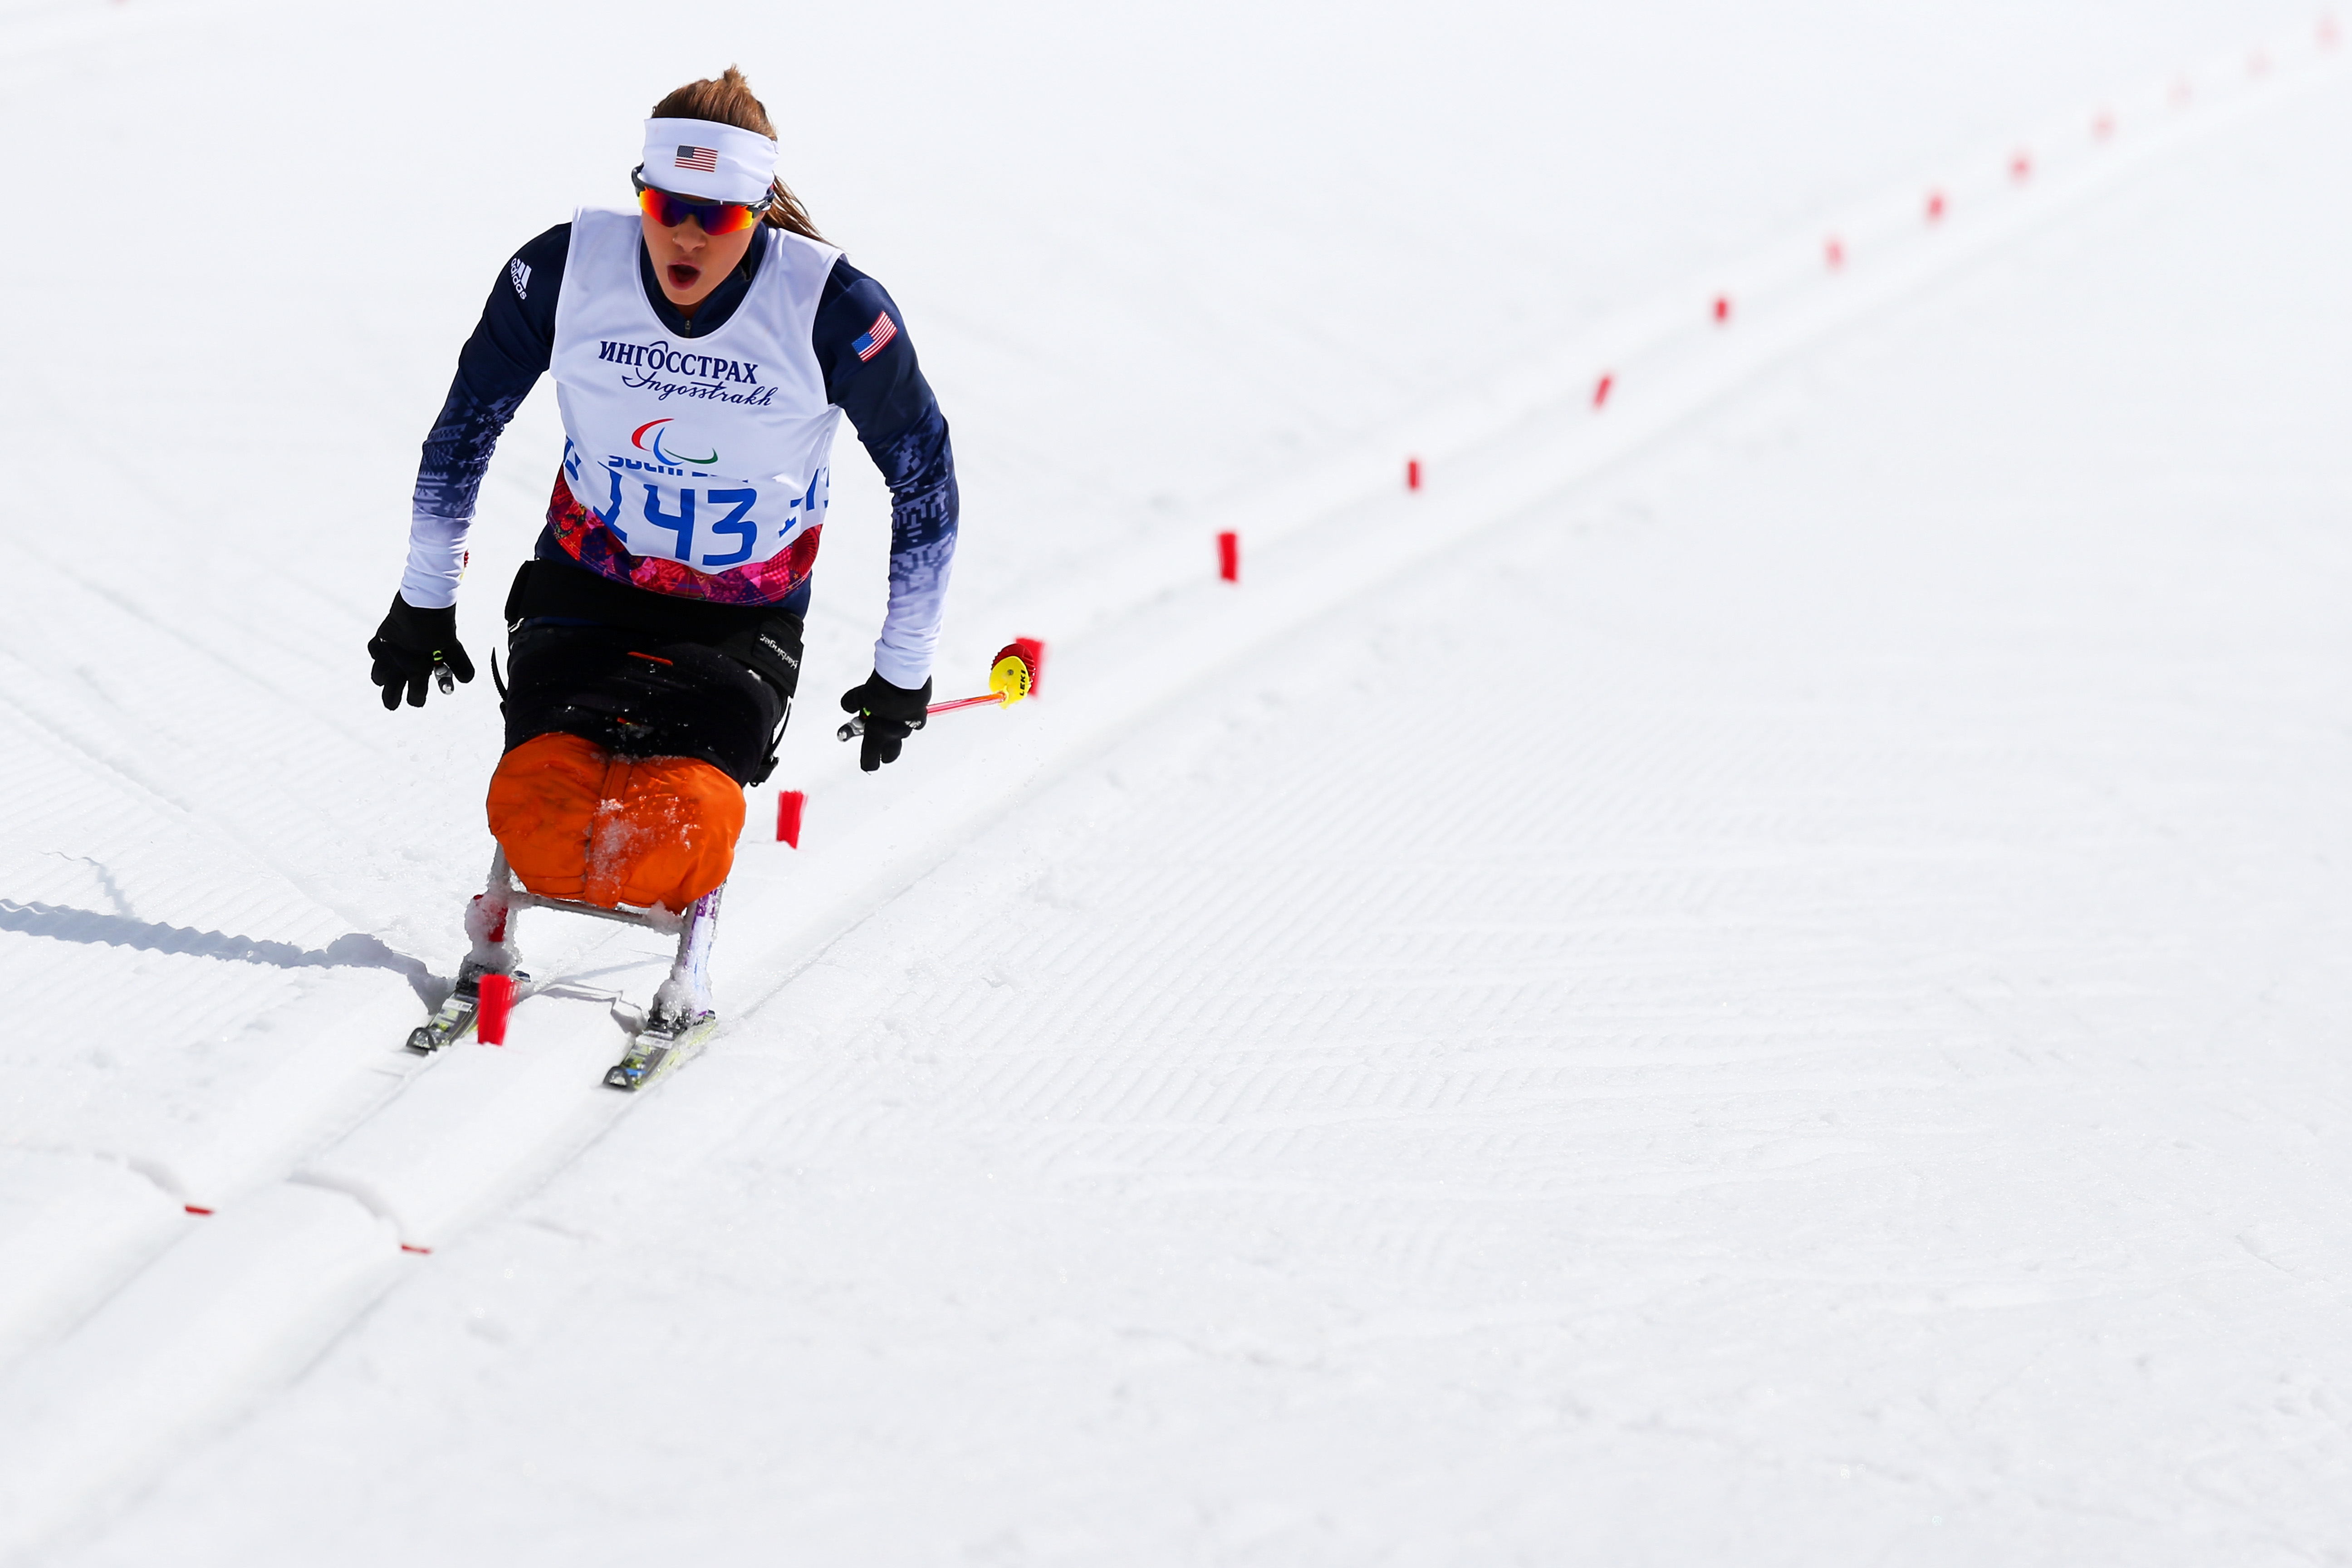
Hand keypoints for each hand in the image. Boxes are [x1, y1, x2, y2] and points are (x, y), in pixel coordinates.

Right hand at [367, 594, 475, 710]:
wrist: (423, 603)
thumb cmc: (440, 628)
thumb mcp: (454, 649)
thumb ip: (459, 666)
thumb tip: (465, 680)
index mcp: (417, 672)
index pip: (415, 698)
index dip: (418, 700)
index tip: (419, 698)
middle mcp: (398, 667)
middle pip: (389, 695)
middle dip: (392, 701)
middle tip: (394, 702)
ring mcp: (387, 653)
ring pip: (378, 676)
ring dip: (384, 679)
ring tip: (391, 676)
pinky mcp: (380, 638)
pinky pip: (374, 652)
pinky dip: (379, 655)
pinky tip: (387, 652)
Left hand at [837, 671, 931, 770]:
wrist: (905, 676)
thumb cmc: (881, 688)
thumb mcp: (860, 695)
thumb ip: (854, 703)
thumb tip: (848, 705)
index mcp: (876, 734)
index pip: (870, 759)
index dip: (868, 762)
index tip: (867, 763)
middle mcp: (893, 734)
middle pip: (890, 755)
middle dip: (884, 753)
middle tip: (879, 748)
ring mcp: (908, 726)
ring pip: (901, 735)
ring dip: (894, 730)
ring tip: (889, 715)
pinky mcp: (921, 715)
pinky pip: (915, 722)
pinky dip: (910, 717)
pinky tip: (905, 706)